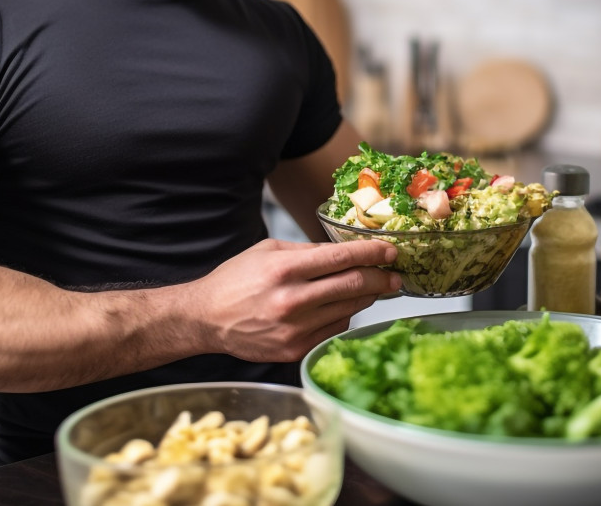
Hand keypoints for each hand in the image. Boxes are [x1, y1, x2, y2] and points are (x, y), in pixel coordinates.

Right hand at [184, 238, 401, 361]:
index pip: (342, 258)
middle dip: (381, 279)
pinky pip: (334, 329)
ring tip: (376, 288)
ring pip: (349, 310)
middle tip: (395, 274)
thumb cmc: (235, 280)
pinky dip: (345, 316)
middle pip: (353, 287)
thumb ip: (307, 251)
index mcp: (284, 270)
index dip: (372, 253)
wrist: (205, 319)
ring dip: (367, 298)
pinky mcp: (295, 350)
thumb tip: (345, 250)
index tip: (391, 251)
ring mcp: (294, 330)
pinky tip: (344, 307)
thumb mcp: (267, 251)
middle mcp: (291, 301)